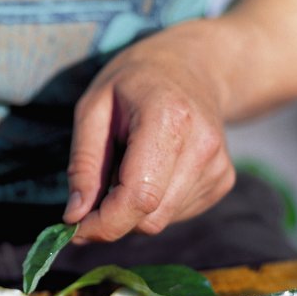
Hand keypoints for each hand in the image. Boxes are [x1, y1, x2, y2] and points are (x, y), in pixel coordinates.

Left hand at [62, 23, 235, 242]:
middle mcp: (202, 147)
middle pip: (150, 217)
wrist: (192, 66)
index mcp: (168, 120)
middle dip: (111, 219)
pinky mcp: (223, 181)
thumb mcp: (92, 108)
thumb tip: (75, 216)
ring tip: (125, 166)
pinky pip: (175, 214)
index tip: (73, 229)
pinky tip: (149, 169)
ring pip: (160, 221)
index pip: (138, 197)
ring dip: (130, 210)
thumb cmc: (132, 83)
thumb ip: (83, 164)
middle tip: (89, 197)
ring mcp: (219, 166)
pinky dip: (151, 205)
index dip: (103, 223)